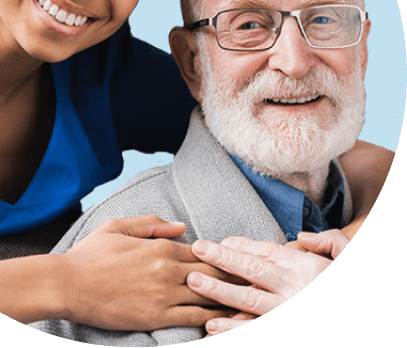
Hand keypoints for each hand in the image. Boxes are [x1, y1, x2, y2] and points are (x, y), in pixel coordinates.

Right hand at [60, 215, 238, 330]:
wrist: (70, 283)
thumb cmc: (92, 253)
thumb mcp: (120, 226)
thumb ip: (153, 223)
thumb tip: (181, 226)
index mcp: (162, 246)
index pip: (204, 251)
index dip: (224, 255)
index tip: (243, 259)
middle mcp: (169, 269)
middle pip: (213, 273)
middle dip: (236, 276)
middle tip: (259, 280)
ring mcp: (165, 295)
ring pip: (209, 297)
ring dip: (231, 299)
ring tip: (252, 303)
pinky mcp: (157, 317)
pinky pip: (193, 319)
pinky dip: (211, 320)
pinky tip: (224, 321)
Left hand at [187, 230, 349, 334]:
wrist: (372, 324)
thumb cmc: (345, 275)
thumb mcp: (348, 254)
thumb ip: (329, 242)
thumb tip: (302, 238)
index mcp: (307, 267)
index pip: (267, 251)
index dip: (240, 246)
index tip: (218, 242)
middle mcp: (296, 287)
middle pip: (253, 270)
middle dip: (222, 260)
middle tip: (197, 251)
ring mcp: (289, 309)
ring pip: (251, 301)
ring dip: (221, 293)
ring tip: (195, 285)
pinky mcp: (283, 327)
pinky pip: (256, 328)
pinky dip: (235, 329)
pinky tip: (213, 328)